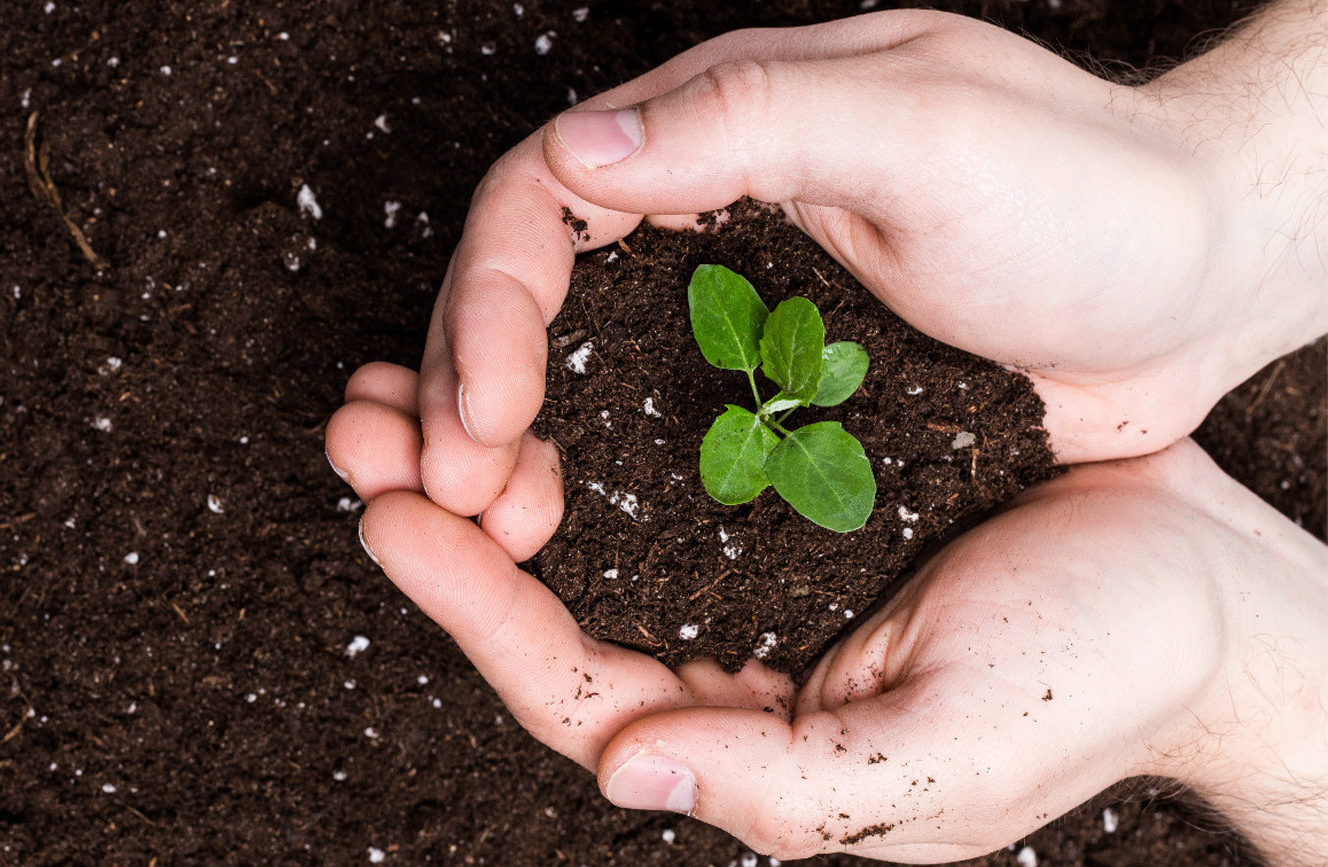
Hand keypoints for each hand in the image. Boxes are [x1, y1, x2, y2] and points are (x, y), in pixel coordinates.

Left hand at [329, 372, 1327, 862]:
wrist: (1207, 582)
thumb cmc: (1098, 675)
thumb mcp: (944, 754)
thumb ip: (783, 785)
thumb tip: (622, 771)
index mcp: (749, 748)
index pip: (567, 688)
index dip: (469, 605)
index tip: (393, 511)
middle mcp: (725, 677)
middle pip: (539, 612)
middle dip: (440, 519)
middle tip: (360, 423)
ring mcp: (744, 592)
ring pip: (575, 539)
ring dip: (481, 462)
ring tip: (399, 387)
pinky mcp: (777, 510)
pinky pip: (644, 476)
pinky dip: (571, 426)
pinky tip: (525, 374)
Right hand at [420, 8, 1327, 517]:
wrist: (1202, 283)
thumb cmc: (1087, 188)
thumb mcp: (925, 129)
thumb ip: (749, 121)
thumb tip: (573, 151)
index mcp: (717, 129)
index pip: (540, 202)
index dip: (481, 304)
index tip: (474, 413)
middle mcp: (702, 215)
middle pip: (526, 293)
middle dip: (456, 386)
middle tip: (437, 492)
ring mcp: (731, 310)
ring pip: (568, 369)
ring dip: (500, 443)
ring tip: (478, 525)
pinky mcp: (770, 393)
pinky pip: (642, 432)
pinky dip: (581, 477)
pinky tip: (554, 533)